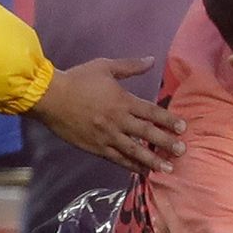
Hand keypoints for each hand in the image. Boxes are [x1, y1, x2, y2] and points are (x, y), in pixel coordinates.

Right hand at [27, 57, 185, 173]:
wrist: (50, 98)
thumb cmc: (78, 79)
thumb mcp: (105, 67)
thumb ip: (130, 66)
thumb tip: (151, 60)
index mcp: (122, 101)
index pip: (151, 112)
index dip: (168, 120)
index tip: (183, 127)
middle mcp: (118, 121)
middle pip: (147, 134)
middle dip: (166, 143)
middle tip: (182, 151)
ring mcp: (107, 137)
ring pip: (134, 151)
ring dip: (152, 160)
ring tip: (167, 169)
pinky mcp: (96, 148)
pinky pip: (117, 159)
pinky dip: (130, 166)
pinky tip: (142, 171)